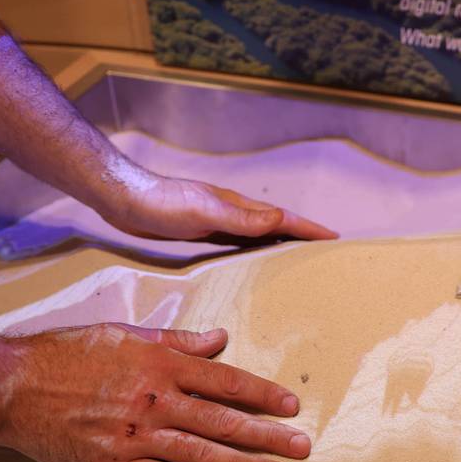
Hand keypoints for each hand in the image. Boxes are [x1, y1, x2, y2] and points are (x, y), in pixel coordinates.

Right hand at [0, 323, 309, 461]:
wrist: (8, 385)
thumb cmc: (63, 353)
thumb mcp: (123, 332)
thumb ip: (174, 339)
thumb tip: (219, 338)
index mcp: (159, 363)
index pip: (224, 379)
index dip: (261, 394)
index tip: (290, 406)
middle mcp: (155, 399)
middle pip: (222, 420)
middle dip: (267, 436)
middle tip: (302, 448)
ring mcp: (136, 434)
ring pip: (202, 453)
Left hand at [98, 170, 336, 242]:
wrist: (125, 200)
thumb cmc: (163, 204)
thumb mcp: (206, 211)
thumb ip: (242, 217)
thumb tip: (283, 218)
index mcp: (238, 206)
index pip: (283, 218)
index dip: (309, 229)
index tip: (334, 239)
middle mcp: (233, 212)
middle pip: (277, 225)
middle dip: (303, 236)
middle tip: (325, 251)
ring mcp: (218, 221)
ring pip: (259, 235)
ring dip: (281, 244)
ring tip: (299, 259)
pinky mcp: (202, 232)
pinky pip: (239, 244)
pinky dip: (256, 251)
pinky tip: (254, 261)